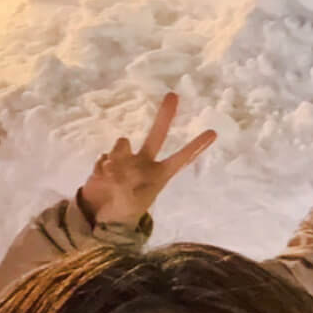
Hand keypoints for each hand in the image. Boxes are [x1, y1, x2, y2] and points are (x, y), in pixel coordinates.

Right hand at [78, 92, 215, 225]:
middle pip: (157, 135)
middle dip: (164, 116)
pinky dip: (102, 165)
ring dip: (118, 154)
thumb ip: (124, 180)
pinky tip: (100, 176)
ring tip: (111, 174)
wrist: (99, 217)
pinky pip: (105, 156)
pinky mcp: (106, 162)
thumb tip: (114, 162)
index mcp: (159, 175)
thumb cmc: (123, 212)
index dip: (196, 146)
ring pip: (123, 144)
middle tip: (173, 94)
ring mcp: (125, 160)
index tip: (213, 133)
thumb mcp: (130, 201)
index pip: (181, 159)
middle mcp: (144, 163)